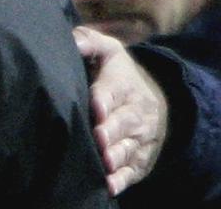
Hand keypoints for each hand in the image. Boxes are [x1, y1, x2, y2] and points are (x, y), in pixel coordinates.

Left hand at [73, 26, 167, 195]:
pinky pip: (132, 171)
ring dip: (116, 156)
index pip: (112, 91)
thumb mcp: (107, 50)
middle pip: (123, 123)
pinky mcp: (139, 159)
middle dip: (111, 131)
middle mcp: (135, 112)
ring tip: (104, 162)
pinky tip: (108, 185)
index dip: (104, 100)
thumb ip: (88, 41)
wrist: (151, 98)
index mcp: (124, 84)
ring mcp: (139, 138)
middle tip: (98, 138)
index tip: (96, 107)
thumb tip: (72, 40)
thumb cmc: (115, 73)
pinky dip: (122, 179)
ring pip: (128, 148)